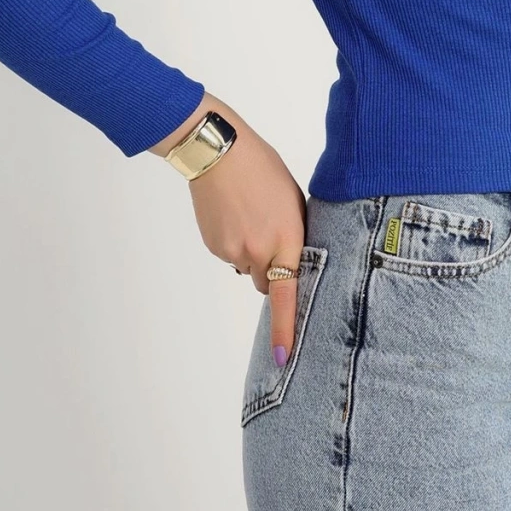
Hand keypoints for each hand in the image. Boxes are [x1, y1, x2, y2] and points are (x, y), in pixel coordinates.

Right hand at [152, 93, 306, 365]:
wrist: (217, 152)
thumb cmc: (263, 168)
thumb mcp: (293, 200)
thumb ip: (296, 236)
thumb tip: (293, 262)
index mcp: (287, 239)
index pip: (288, 295)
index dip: (286, 329)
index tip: (285, 357)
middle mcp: (260, 252)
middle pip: (269, 283)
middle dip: (273, 271)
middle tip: (272, 238)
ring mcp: (233, 251)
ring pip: (249, 268)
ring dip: (253, 253)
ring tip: (252, 217)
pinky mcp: (214, 246)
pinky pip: (232, 256)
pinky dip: (235, 243)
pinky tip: (235, 216)